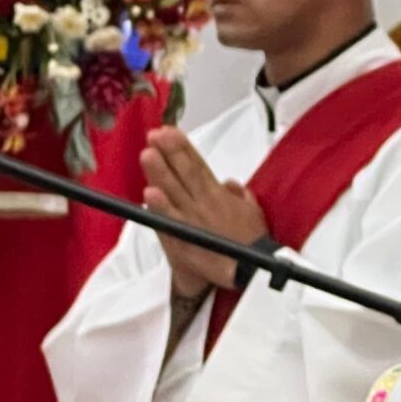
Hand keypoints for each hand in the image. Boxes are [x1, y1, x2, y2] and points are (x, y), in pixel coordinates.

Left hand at [141, 127, 267, 295]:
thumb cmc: (252, 240)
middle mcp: (203, 203)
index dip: (183, 147)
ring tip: (147, 154)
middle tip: (154, 134)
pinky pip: (171, 221)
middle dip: (169, 152)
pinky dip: (161, 208)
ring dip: (160, 173)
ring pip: (174, 192)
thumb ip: (240, 194)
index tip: (169, 130)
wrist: (250, 270)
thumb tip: (229, 182)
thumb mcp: (253, 210)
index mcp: (218, 194)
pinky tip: (149, 193)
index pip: (198, 165)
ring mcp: (193, 220)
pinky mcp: (185, 239)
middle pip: (184, 173)